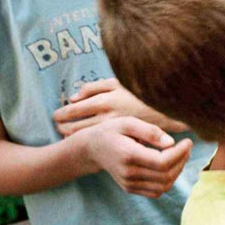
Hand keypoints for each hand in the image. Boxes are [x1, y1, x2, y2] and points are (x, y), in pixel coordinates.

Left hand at [54, 78, 188, 135]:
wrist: (168, 106)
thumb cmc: (140, 90)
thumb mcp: (117, 82)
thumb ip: (93, 87)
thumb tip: (73, 97)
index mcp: (104, 100)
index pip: (73, 110)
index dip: (61, 114)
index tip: (56, 115)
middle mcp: (107, 117)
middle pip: (75, 127)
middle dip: (62, 127)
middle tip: (57, 127)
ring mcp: (114, 130)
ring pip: (85, 136)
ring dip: (72, 136)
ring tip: (66, 134)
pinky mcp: (122, 139)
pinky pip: (99, 142)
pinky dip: (88, 141)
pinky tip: (86, 140)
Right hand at [73, 116, 192, 197]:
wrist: (92, 148)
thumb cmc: (112, 131)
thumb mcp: (128, 122)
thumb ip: (150, 131)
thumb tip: (171, 143)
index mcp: (128, 155)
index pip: (162, 162)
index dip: (180, 153)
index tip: (188, 141)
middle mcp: (129, 173)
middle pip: (166, 175)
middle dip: (182, 161)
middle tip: (187, 147)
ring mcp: (129, 184)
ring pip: (163, 186)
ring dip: (177, 172)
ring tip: (181, 155)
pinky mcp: (130, 189)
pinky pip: (156, 191)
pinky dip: (168, 181)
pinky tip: (170, 165)